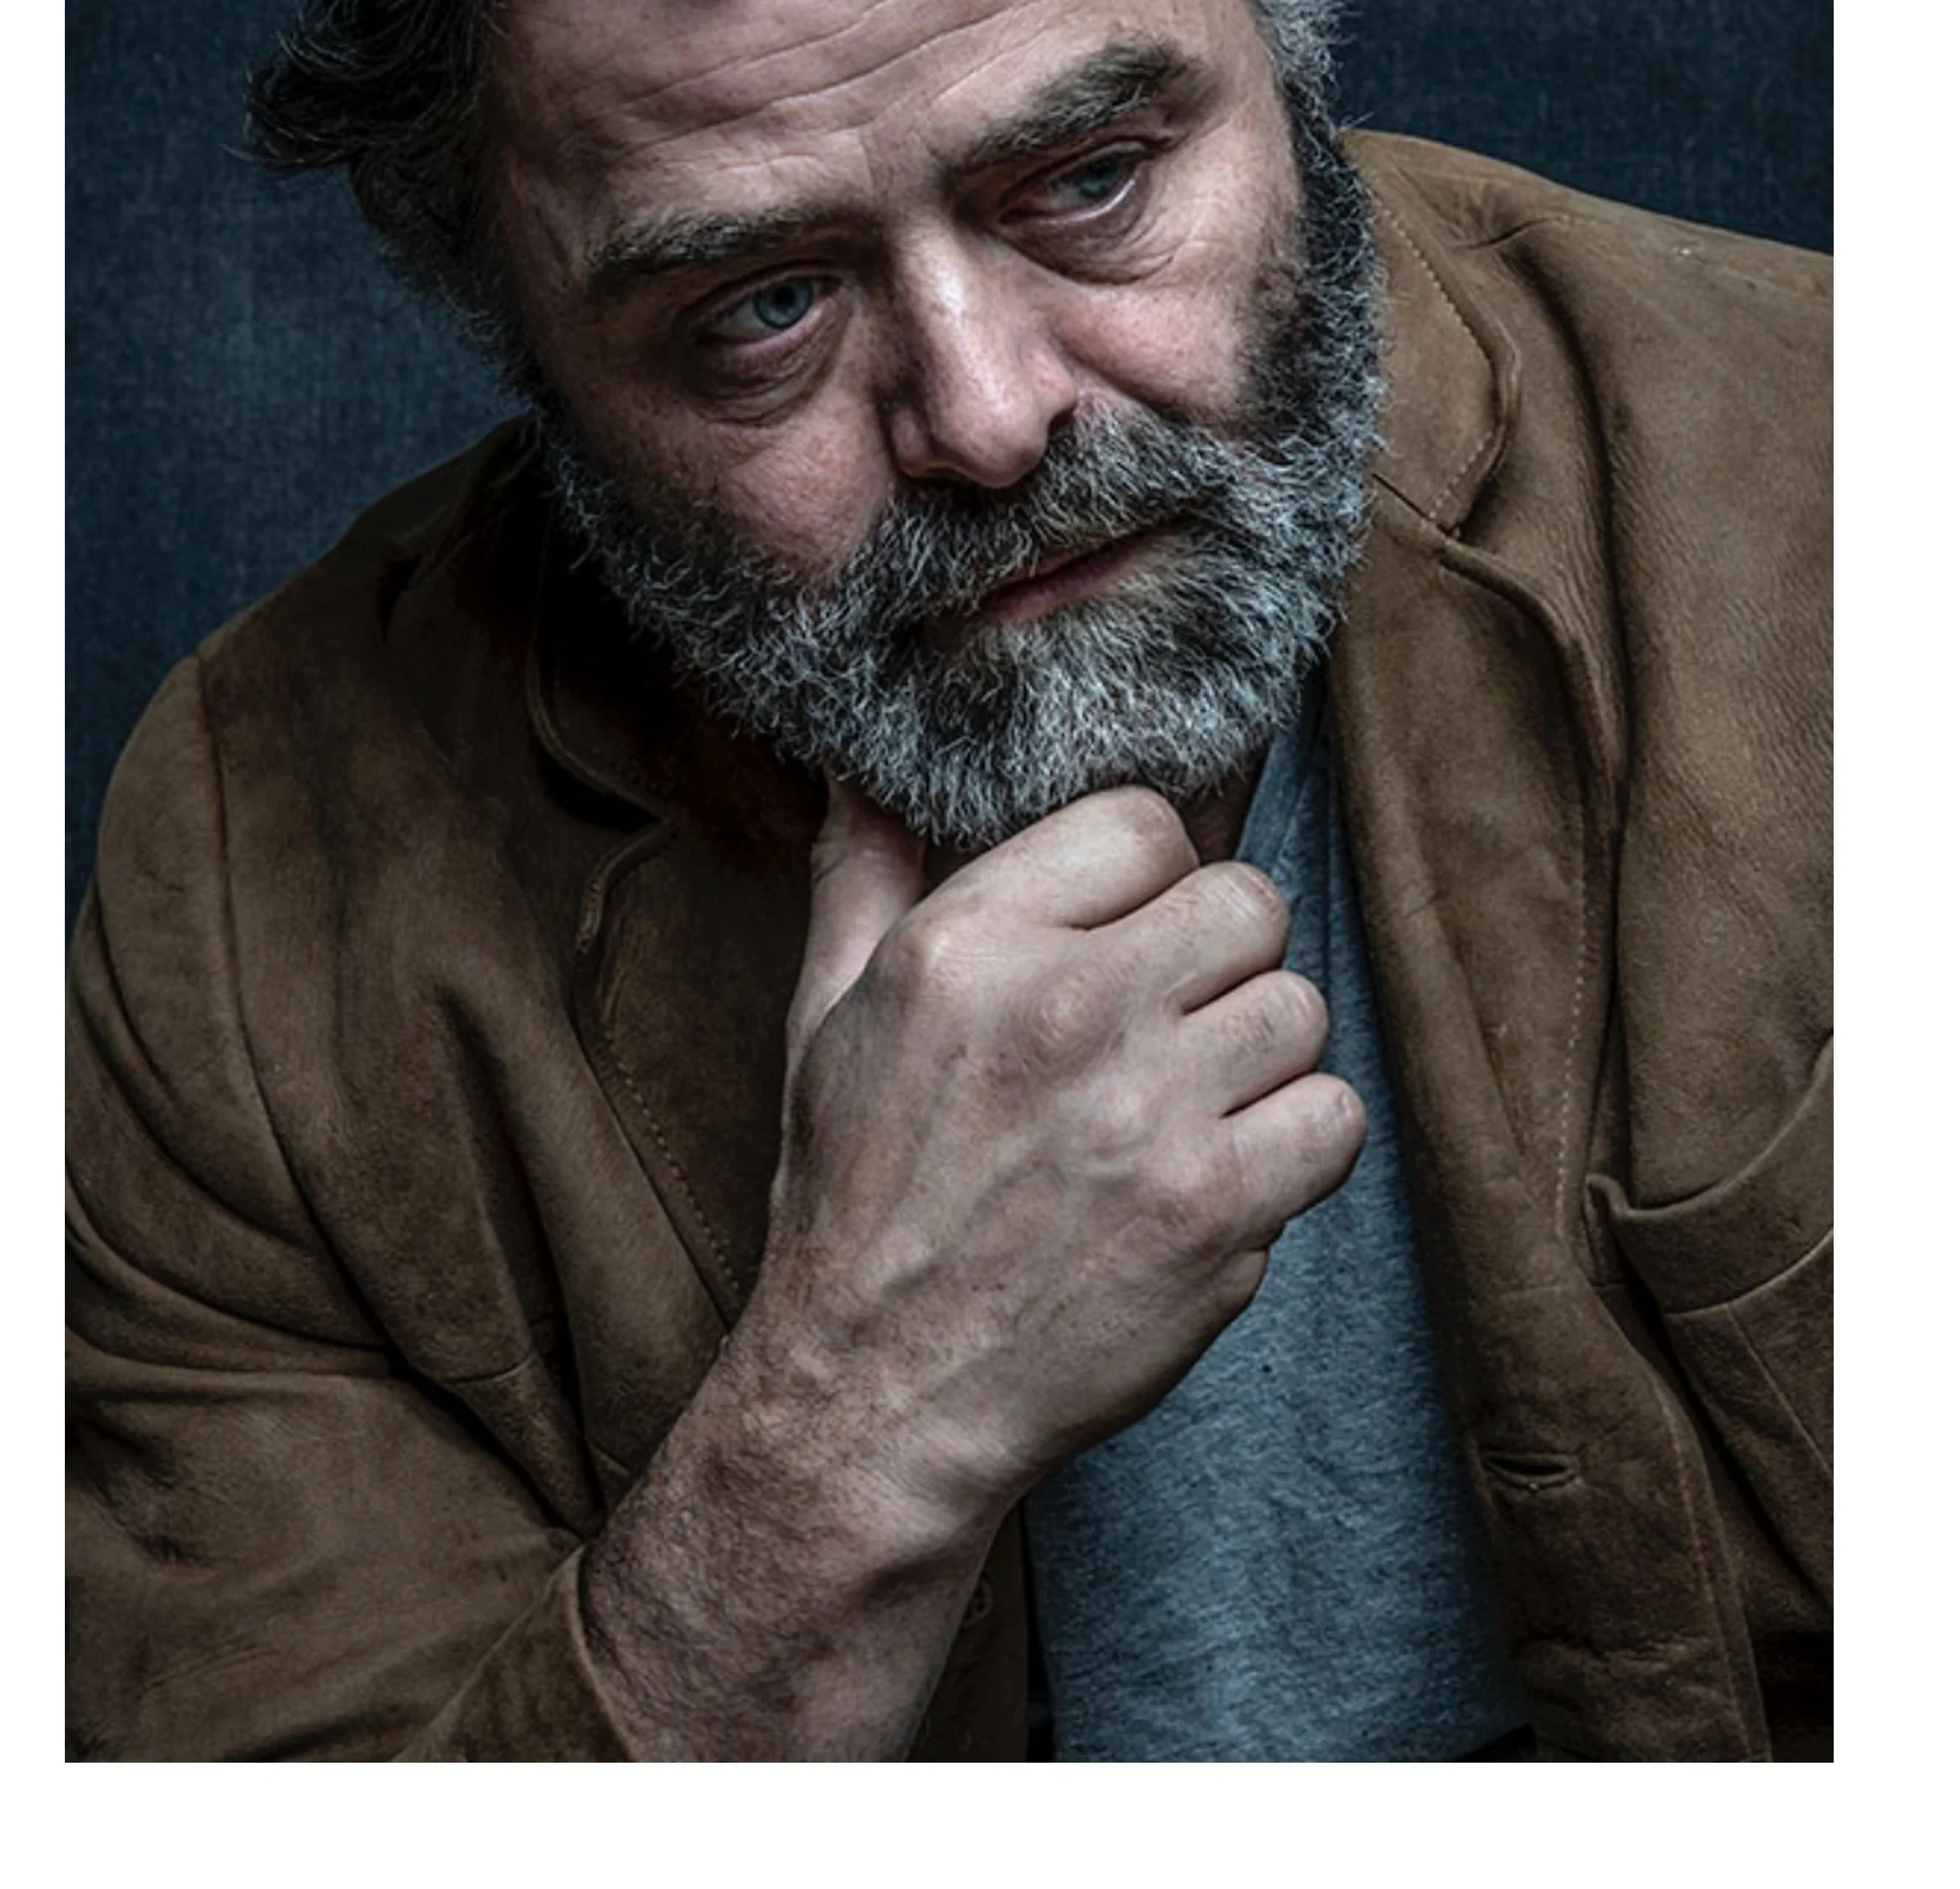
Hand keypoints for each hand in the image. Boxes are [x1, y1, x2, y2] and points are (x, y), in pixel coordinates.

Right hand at [739, 777, 1367, 1552]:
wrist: (877, 1397)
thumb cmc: (857, 1199)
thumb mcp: (824, 1013)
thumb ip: (860, 872)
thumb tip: (861, 761)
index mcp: (966, 942)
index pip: (1144, 821)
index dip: (1153, 873)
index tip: (1132, 930)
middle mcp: (1062, 1008)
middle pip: (1247, 902)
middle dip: (1223, 956)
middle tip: (1174, 1020)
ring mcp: (1146, 1110)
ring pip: (1300, 1008)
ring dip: (1260, 1057)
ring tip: (1189, 1107)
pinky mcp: (1214, 1211)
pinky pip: (1334, 1118)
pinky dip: (1298, 1149)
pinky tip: (1225, 1175)